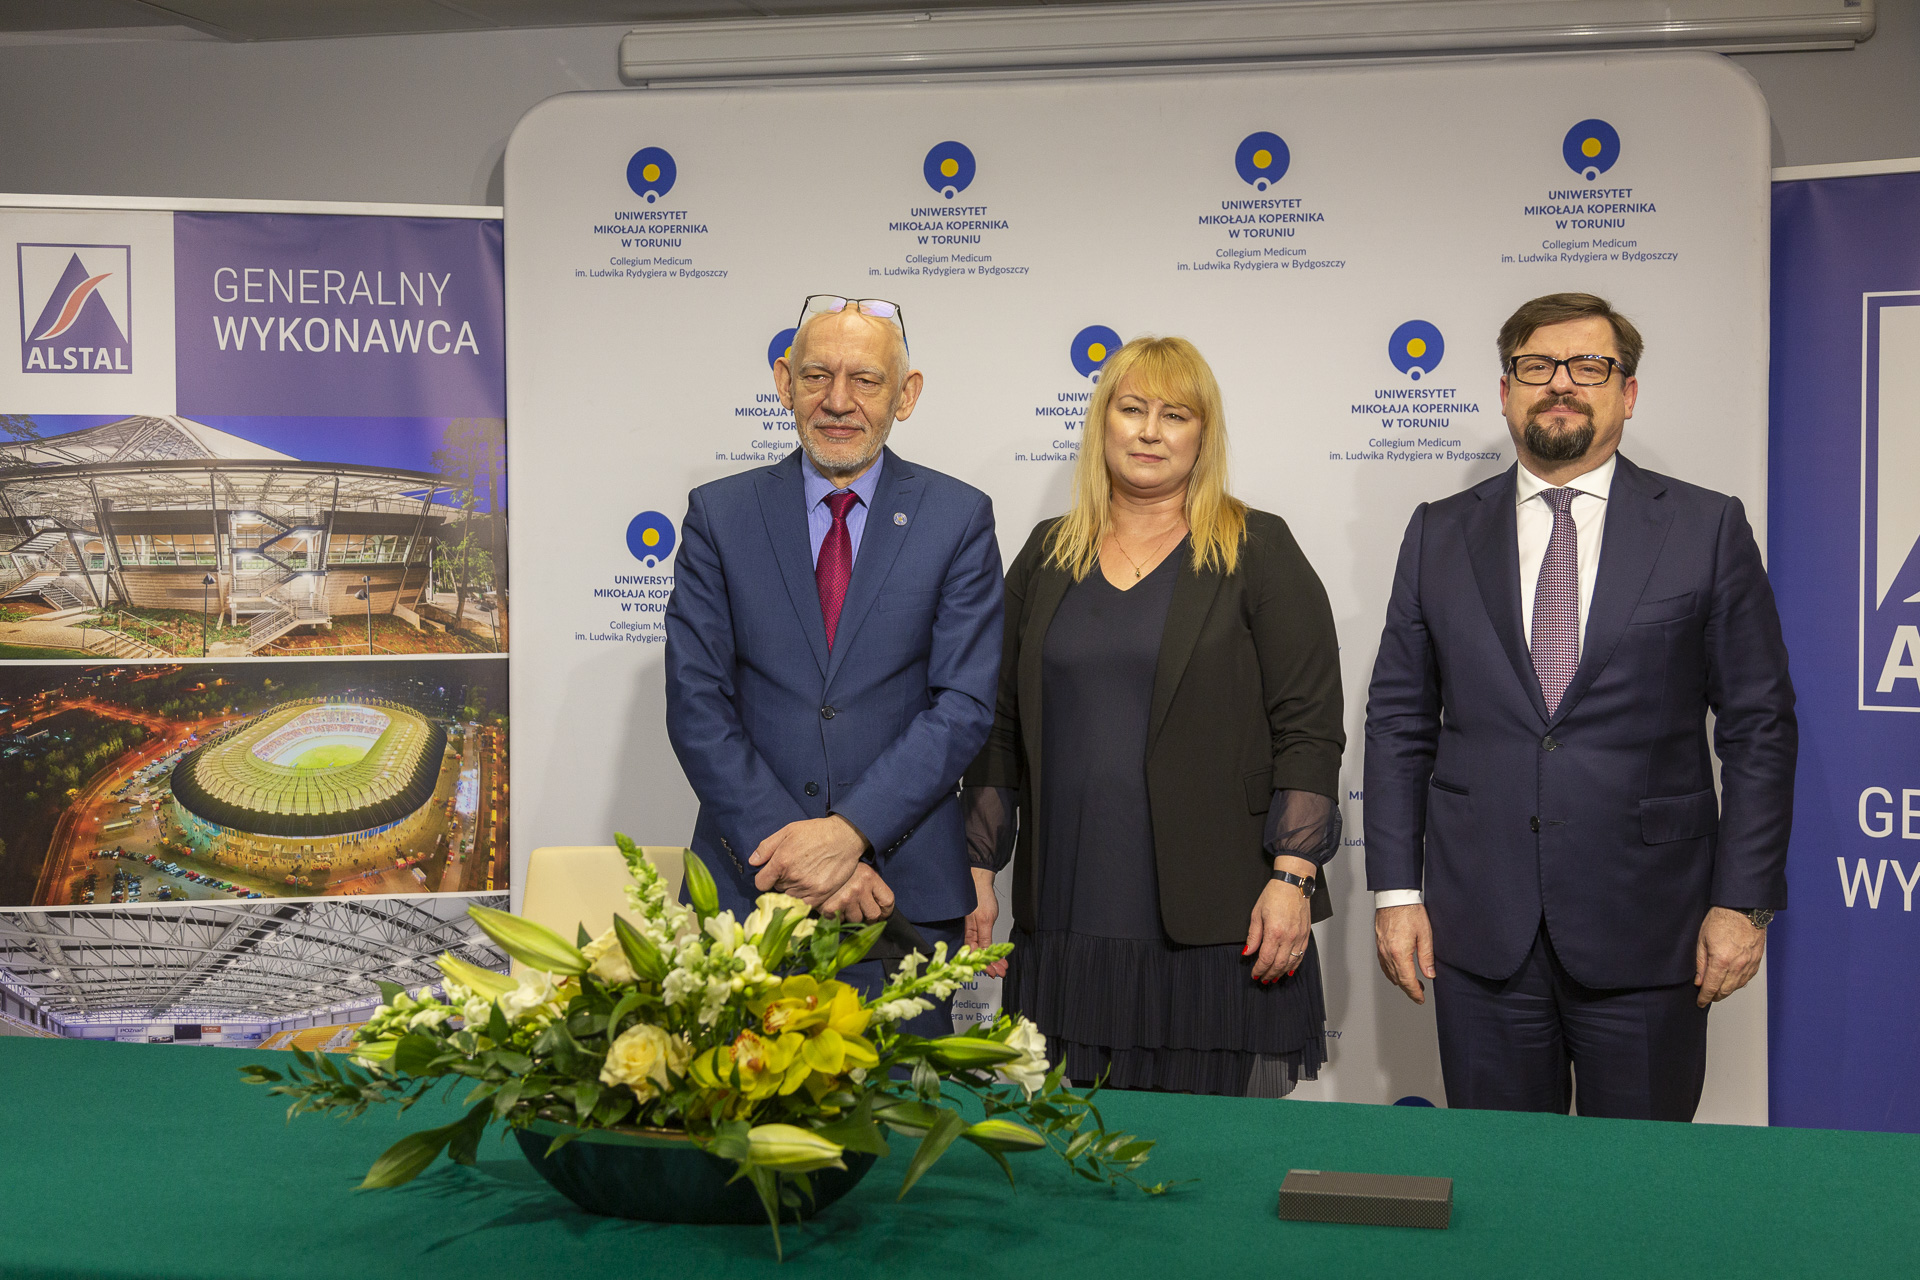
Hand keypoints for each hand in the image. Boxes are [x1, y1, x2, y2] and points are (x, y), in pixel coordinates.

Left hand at [749, 815, 867, 903]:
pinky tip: (811, 884)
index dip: (765, 877)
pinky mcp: (821, 895)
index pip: (761, 883)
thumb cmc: (816, 831)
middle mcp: (793, 877)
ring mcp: (807, 888)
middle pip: (776, 889)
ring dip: (793, 888)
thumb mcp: (788, 831)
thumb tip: (752, 862)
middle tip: (794, 868)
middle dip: (781, 880)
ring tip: (804, 874)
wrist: (845, 836)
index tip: (772, 873)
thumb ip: (767, 847)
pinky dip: (805, 897)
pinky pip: (804, 904)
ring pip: (790, 896)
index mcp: (781, 861)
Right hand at [820, 863, 894, 922]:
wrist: (812, 868)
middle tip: (864, 915)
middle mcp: (859, 888)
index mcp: (869, 876)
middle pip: (874, 914)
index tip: (882, 913)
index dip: (886, 911)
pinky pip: (841, 921)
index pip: (888, 900)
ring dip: (852, 916)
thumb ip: (871, 885)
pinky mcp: (831, 909)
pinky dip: (838, 917)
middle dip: (870, 918)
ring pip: (857, 920)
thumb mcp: (859, 870)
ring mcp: (845, 899)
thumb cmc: (840, 870)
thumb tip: (881, 906)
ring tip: (845, 906)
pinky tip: (834, 906)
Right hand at [966, 867, 1006, 977]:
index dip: (984, 966)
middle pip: (979, 955)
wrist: (981, 881)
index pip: (975, 956)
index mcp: (968, 934)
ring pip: (982, 950)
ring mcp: (975, 930)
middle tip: (1001, 971)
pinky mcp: (979, 926)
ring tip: (1002, 964)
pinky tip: (996, 954)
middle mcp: (970, 934)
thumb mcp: (985, 920)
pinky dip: (991, 949)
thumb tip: (984, 954)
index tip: (994, 973)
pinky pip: (984, 942)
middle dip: (990, 965)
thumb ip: (984, 938)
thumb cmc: (980, 897)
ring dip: (993, 958)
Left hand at [1245, 856, 1314, 982]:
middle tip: (1263, 980)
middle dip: (1270, 974)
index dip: (1259, 969)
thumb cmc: (1274, 895)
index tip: (1254, 975)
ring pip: (1291, 962)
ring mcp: (1299, 937)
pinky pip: (1301, 955)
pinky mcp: (1306, 934)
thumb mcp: (1257, 913)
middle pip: (1279, 964)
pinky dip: (1294, 965)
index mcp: (1274, 932)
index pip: (1266, 959)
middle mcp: (1289, 937)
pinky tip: (1288, 969)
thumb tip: (1247, 952)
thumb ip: (1253, 935)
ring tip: (1274, 978)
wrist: (1293, 883)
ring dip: (1281, 972)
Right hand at [1375, 903, 1434, 1003]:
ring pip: (1389, 973)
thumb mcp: (1425, 935)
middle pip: (1397, 979)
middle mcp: (1387, 953)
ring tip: (1412, 984)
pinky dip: (1391, 972)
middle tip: (1419, 995)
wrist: (1395, 897)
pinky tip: (1398, 971)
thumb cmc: (1410, 911)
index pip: (1407, 980)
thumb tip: (1430, 974)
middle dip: (1409, 989)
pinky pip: (1384, 964)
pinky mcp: (1379, 944)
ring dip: (1400, 982)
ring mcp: (1381, 949)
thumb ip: (1427, 957)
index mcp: (1399, 953)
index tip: (1421, 999)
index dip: (1415, 992)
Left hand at [1694, 906, 1766, 1007]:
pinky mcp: (1756, 961)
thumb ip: (1700, 963)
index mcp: (1721, 961)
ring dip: (1727, 991)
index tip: (1700, 1002)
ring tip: (1718, 991)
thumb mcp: (1702, 940)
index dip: (1705, 997)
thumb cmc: (1722, 919)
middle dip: (1715, 996)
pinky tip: (1732, 982)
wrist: (1743, 909)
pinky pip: (1747, 978)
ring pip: (1737, 986)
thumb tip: (1699, 981)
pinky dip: (1738, 983)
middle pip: (1725, 990)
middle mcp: (1737, 966)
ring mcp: (1749, 964)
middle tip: (1708, 997)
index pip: (1711, 987)